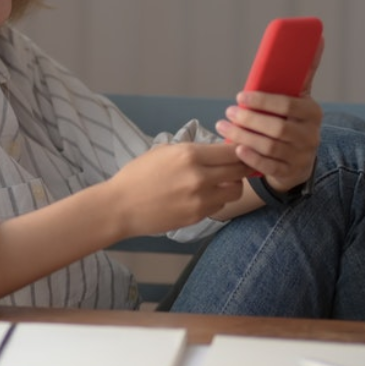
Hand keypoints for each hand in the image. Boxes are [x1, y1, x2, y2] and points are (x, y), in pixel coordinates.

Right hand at [106, 143, 248, 236]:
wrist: (121, 206)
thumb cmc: (137, 175)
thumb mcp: (163, 152)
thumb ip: (192, 151)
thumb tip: (218, 151)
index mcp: (190, 154)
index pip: (232, 150)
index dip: (241, 149)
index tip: (242, 150)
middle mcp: (200, 176)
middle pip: (240, 169)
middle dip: (243, 166)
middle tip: (240, 166)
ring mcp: (201, 198)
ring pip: (236, 190)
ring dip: (233, 185)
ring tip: (221, 182)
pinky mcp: (199, 215)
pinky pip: (221, 205)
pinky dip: (218, 199)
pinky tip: (204, 196)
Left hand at [216, 38, 324, 191]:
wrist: (298, 158)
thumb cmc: (292, 120)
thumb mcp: (299, 96)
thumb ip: (304, 70)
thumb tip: (317, 35)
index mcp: (312, 113)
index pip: (289, 105)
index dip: (263, 101)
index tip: (240, 96)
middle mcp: (310, 135)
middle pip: (277, 128)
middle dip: (249, 119)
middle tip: (228, 112)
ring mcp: (301, 156)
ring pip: (270, 147)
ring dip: (243, 136)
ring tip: (224, 126)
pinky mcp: (289, 173)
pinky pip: (268, 167)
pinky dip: (250, 158)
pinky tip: (235, 148)